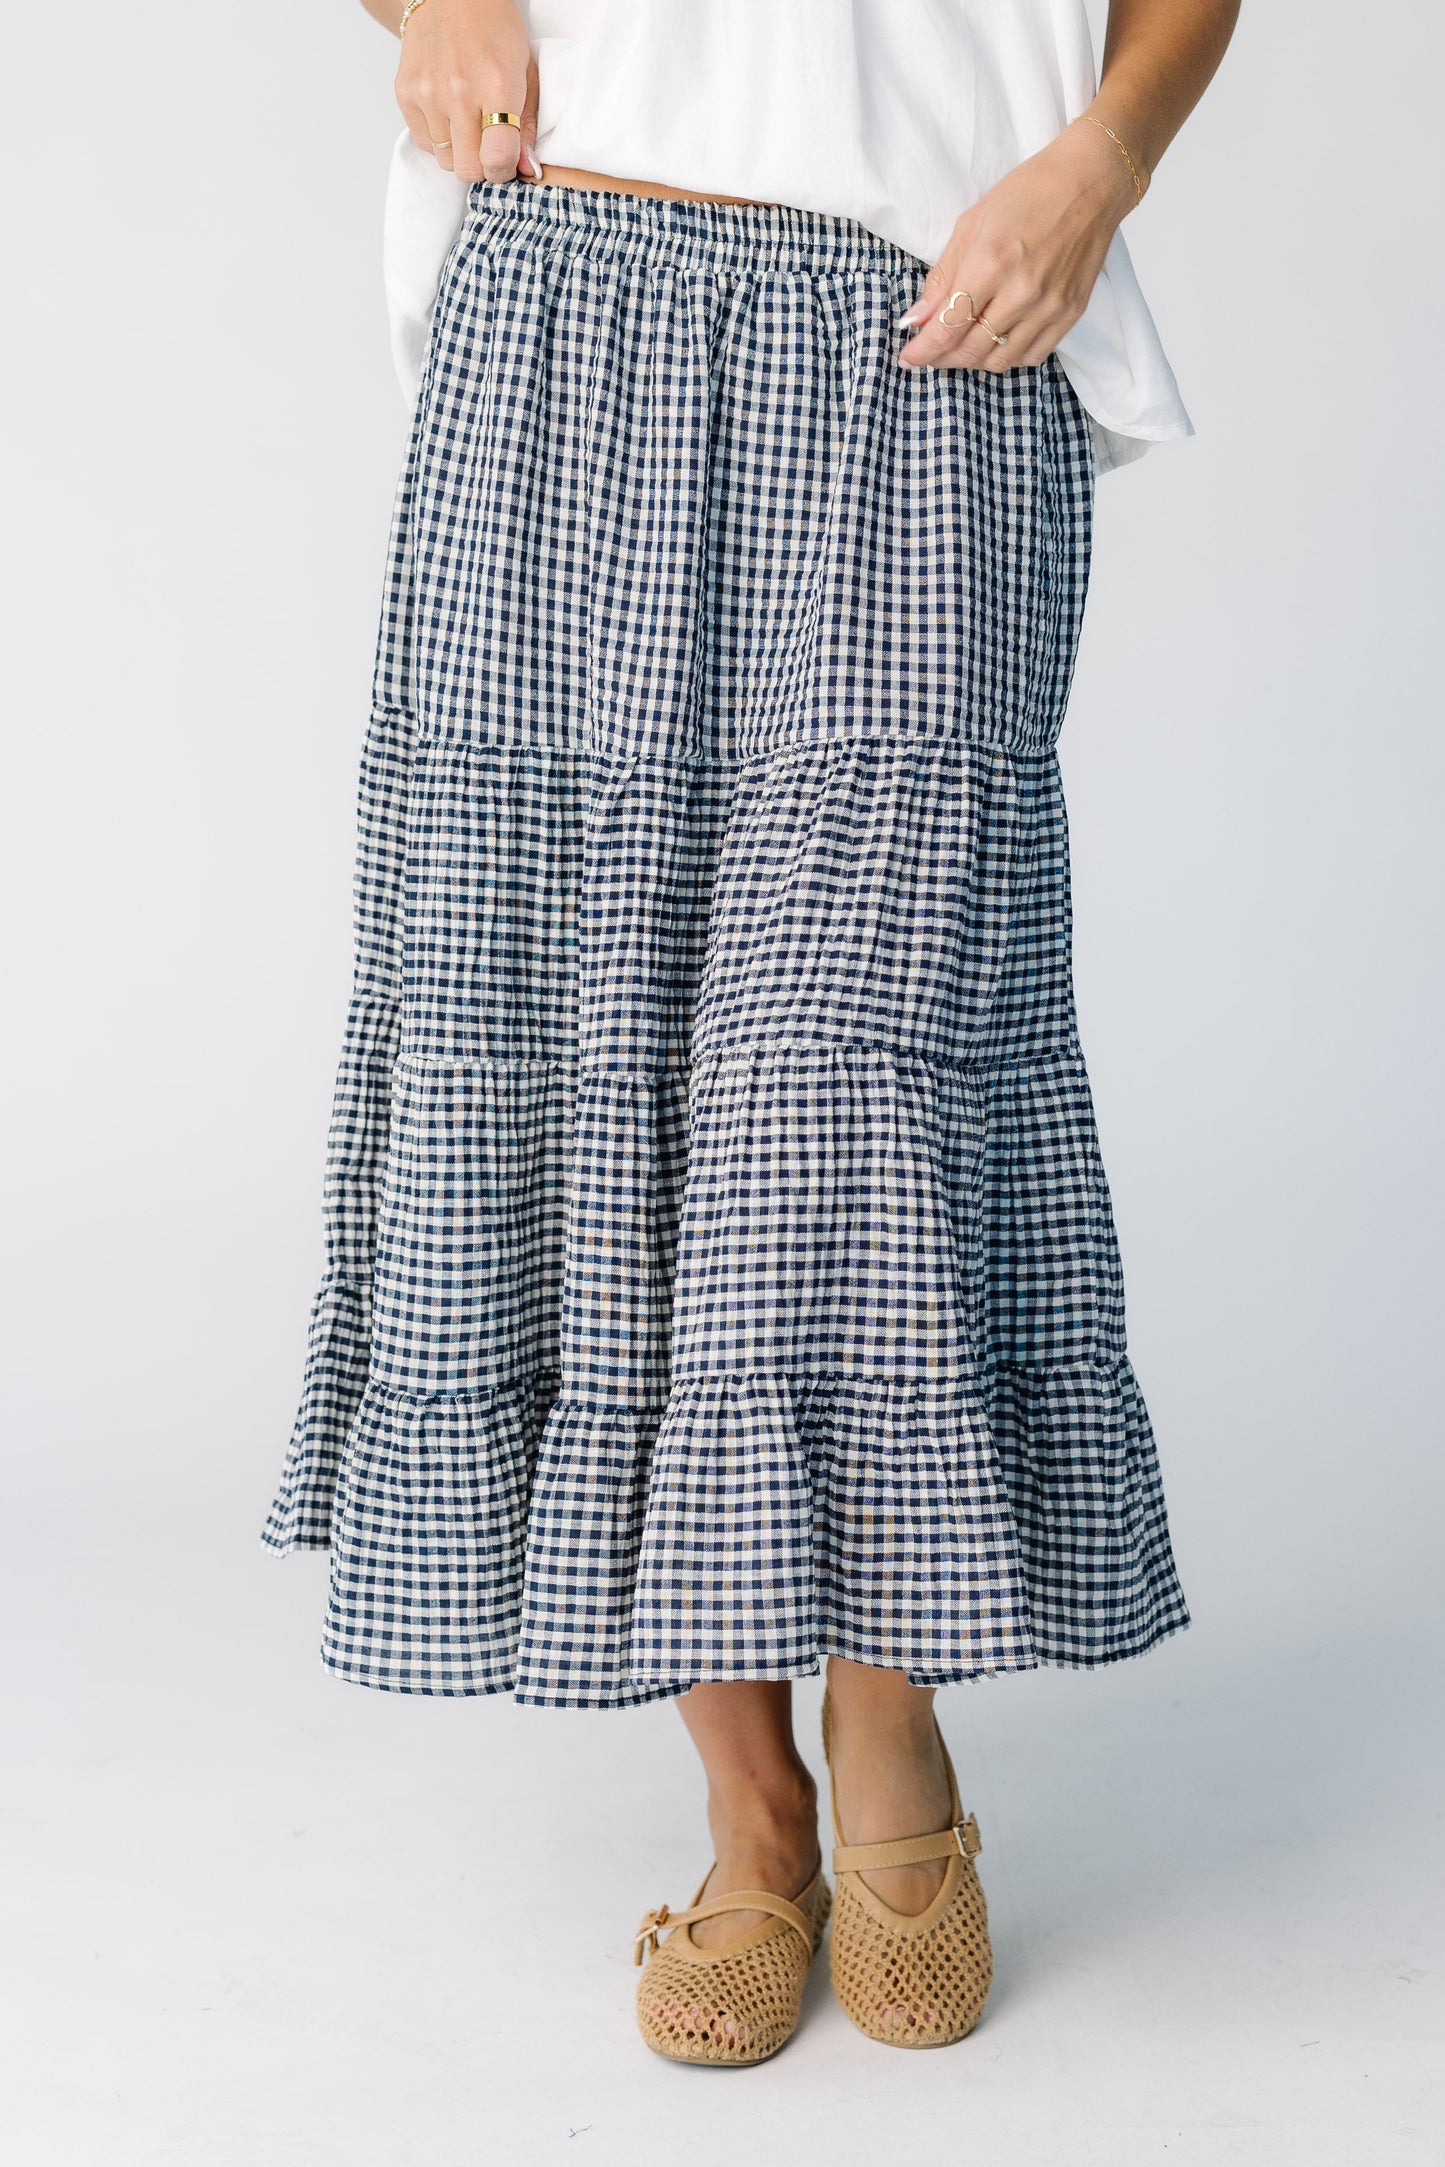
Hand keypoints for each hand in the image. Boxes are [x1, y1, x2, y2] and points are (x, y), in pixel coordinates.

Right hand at [396, 0, 540, 184]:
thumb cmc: (493, 28)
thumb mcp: (525, 70)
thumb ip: (528, 124)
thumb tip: (526, 168)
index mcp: (497, 85)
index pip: (497, 160)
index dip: (504, 169)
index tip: (506, 160)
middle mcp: (458, 92)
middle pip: (469, 170)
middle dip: (482, 165)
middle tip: (488, 143)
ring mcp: (428, 93)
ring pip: (446, 161)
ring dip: (460, 151)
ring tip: (467, 121)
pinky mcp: (405, 94)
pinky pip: (425, 143)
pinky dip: (439, 137)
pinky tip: (448, 112)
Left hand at [898, 116, 1142, 371]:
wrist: (1090, 182)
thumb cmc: (1027, 194)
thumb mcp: (971, 224)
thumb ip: (943, 277)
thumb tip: (918, 318)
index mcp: (990, 264)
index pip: (947, 328)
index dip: (922, 350)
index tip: (908, 357)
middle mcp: (1020, 293)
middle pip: (970, 351)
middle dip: (942, 358)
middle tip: (931, 352)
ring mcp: (1049, 307)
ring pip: (999, 360)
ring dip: (974, 360)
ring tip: (963, 344)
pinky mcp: (1070, 314)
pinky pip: (1031, 356)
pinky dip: (1008, 355)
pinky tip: (998, 339)